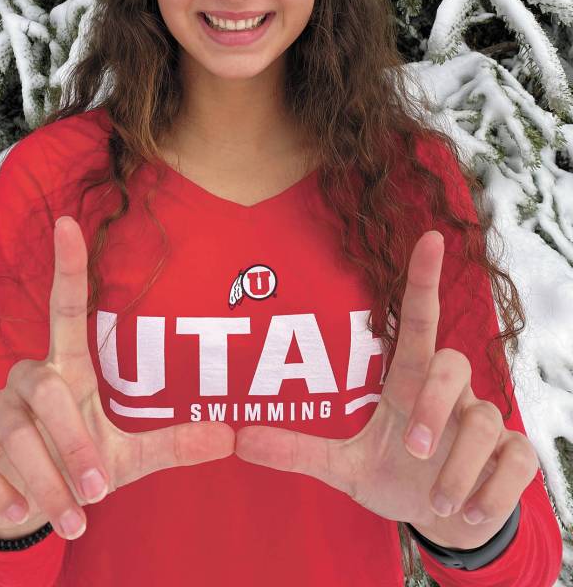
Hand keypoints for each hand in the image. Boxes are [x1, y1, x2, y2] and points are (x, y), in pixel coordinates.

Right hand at [0, 216, 233, 539]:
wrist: (28, 507)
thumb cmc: (80, 467)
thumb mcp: (128, 458)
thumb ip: (172, 443)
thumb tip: (229, 436)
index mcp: (68, 369)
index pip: (65, 307)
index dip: (67, 265)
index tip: (68, 221)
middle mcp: (28, 378)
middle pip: (46, 389)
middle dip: (72, 443)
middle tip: (96, 492)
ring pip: (13, 431)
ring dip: (44, 479)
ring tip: (73, 515)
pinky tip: (20, 512)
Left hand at [233, 230, 538, 549]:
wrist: (444, 522)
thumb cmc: (396, 475)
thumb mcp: (346, 465)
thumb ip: (299, 450)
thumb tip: (239, 439)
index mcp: (409, 382)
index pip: (418, 320)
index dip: (423, 278)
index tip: (429, 237)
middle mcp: (450, 393)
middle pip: (451, 365)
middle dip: (434, 406)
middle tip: (412, 448)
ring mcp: (485, 423)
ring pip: (486, 421)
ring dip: (460, 466)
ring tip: (438, 503)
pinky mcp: (513, 456)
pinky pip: (518, 459)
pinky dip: (493, 491)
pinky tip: (470, 513)